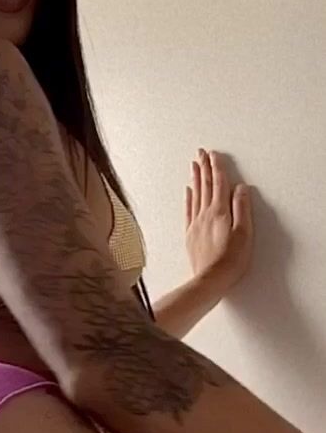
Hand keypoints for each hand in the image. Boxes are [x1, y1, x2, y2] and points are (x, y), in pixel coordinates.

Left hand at [186, 148, 253, 291]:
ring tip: (194, 164)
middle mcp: (205, 214)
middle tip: (201, 152)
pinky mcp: (191, 234)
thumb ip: (242, 209)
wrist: (210, 280)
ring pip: (195, 194)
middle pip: (205, 186)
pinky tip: (188, 190)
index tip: (214, 154)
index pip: (219, 184)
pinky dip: (189, 197)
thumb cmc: (231, 261)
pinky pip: (188, 209)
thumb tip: (240, 189)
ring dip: (195, 178)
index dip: (217, 168)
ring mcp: (196, 223)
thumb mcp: (244, 233)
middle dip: (204, 167)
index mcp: (220, 212)